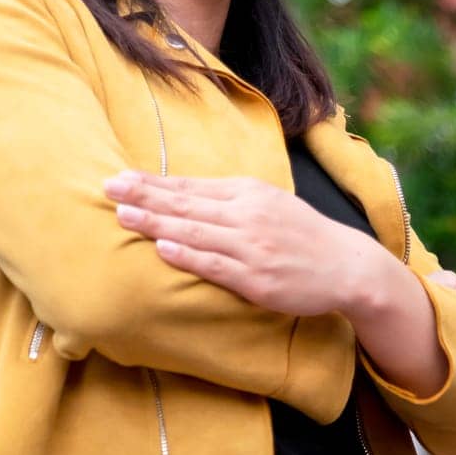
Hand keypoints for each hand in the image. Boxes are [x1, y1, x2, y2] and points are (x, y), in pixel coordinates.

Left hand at [103, 169, 389, 318]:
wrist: (345, 265)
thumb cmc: (300, 235)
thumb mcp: (267, 204)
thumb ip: (228, 200)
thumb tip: (183, 196)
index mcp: (247, 192)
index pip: (189, 186)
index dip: (152, 182)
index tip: (120, 177)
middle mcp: (247, 214)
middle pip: (186, 204)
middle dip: (145, 195)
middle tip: (109, 188)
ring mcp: (251, 246)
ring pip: (195, 231)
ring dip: (158, 222)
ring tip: (125, 215)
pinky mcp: (256, 277)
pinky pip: (216, 264)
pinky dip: (188, 255)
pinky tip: (164, 248)